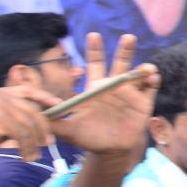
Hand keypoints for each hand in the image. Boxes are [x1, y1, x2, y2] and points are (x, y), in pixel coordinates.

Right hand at [0, 85, 61, 166]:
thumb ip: (12, 118)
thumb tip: (38, 125)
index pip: (27, 91)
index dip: (45, 97)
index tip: (59, 105)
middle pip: (32, 109)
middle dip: (43, 127)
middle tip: (49, 142)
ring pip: (29, 124)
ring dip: (34, 143)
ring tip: (34, 156)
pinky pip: (22, 134)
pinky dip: (27, 148)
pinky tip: (25, 157)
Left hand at [50, 33, 159, 158]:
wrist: (108, 151)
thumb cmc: (87, 136)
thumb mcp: (68, 129)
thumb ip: (53, 120)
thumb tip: (32, 112)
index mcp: (96, 87)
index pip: (95, 63)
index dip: (94, 50)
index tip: (93, 35)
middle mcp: (115, 86)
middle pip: (120, 63)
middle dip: (125, 49)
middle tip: (128, 37)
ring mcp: (130, 94)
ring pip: (138, 75)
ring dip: (143, 68)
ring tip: (147, 67)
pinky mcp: (143, 104)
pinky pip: (150, 90)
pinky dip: (153, 82)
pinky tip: (153, 78)